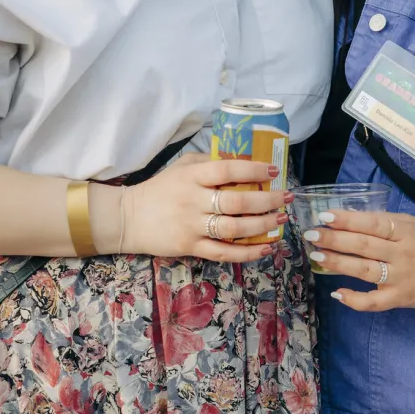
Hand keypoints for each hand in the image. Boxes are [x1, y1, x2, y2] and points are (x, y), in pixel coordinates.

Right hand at [123, 154, 290, 262]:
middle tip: (286, 197)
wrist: (128, 218)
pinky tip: (265, 247)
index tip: (274, 171)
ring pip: (233, 228)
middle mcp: (193, 200)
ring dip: (262, 225)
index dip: (253, 170)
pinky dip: (247, 252)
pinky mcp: (190, 247)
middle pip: (236, 201)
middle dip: (267, 200)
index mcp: (192, 176)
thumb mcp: (181, 166)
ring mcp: (191, 226)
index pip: (227, 169)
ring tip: (280, 220)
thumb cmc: (159, 189)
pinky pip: (223, 253)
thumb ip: (209, 162)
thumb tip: (243, 160)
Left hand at [305, 210, 414, 311]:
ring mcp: (401, 278)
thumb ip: (385, 222)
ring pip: (364, 270)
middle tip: (311, 235)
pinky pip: (374, 302)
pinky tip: (337, 292)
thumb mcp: (413, 224)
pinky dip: (354, 299)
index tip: (325, 216)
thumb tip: (349, 218)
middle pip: (363, 246)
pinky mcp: (401, 299)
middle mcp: (402, 254)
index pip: (372, 223)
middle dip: (334, 240)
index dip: (347, 220)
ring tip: (317, 257)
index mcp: (405, 231)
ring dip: (338, 263)